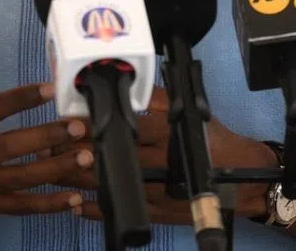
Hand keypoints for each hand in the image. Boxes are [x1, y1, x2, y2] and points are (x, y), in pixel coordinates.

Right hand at [0, 27, 95, 217]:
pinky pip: (23, 206)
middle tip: (78, 127)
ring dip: (56, 168)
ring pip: (22, 176)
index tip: (50, 88)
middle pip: (11, 145)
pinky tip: (74, 198)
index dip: (22, 98)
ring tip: (85, 156)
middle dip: (47, 136)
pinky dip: (50, 204)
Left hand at [48, 87, 277, 224]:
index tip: (70, 120)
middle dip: (79, 152)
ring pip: (112, 186)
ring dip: (81, 180)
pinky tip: (76, 204)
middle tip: (52, 145)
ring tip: (54, 172)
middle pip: (112, 158)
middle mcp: (161, 163)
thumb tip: (126, 84)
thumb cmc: (217, 140)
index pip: (125, 127)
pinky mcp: (159, 211)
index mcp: (168, 134)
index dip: (95, 125)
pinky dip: (97, 209)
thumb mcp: (190, 111)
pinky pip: (124, 211)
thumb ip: (158, 99)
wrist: (243, 179)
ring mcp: (159, 191)